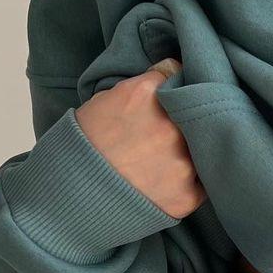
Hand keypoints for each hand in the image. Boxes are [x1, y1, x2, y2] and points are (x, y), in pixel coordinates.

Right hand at [74, 58, 205, 217]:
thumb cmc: (83, 146)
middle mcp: (170, 126)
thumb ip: (140, 88)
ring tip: (167, 157)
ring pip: (204, 146)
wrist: (69, 198)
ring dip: (191, 148)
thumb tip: (168, 76)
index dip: (174, 82)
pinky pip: (203, 180)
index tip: (171, 90)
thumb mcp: (103, 101)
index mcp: (146, 95)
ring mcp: (182, 162)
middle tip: (172, 126)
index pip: (178, 73)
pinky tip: (169, 179)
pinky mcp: (187, 194)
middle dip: (187, 113)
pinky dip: (189, 179)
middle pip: (197, 108)